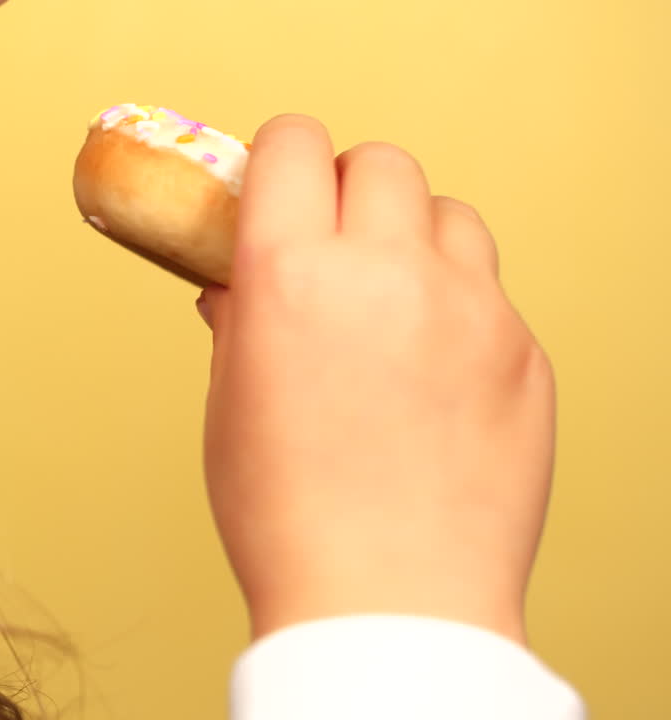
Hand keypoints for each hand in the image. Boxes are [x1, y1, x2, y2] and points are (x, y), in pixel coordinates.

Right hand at [200, 114, 555, 644]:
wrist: (387, 604)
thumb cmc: (290, 520)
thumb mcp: (229, 408)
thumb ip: (238, 324)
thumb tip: (234, 289)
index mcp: (291, 277)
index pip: (293, 144)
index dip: (278, 157)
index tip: (274, 183)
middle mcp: (385, 273)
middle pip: (380, 163)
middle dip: (348, 191)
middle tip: (333, 243)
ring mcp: (469, 309)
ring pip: (449, 214)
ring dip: (414, 236)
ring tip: (392, 296)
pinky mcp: (524, 352)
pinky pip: (491, 291)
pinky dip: (457, 306)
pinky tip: (432, 369)